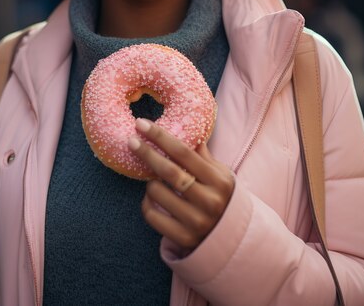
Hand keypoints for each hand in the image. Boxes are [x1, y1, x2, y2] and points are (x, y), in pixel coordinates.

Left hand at [128, 118, 233, 251]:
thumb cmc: (222, 197)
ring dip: (149, 181)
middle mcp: (209, 202)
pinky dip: (147, 203)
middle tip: (131, 140)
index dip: (160, 136)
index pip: (184, 153)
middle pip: (169, 171)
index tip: (142, 124)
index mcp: (218, 181)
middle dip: (146, 153)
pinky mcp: (183, 239)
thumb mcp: (221, 174)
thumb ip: (202, 154)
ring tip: (154, 179)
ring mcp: (196, 222)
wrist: (232, 238)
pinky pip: (152, 215)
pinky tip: (152, 198)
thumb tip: (186, 127)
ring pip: (157, 193)